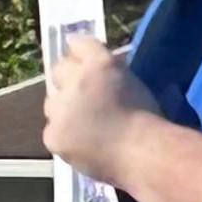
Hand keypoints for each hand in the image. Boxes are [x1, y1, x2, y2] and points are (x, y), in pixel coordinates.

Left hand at [44, 29, 157, 181]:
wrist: (143, 156)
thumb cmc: (148, 120)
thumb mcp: (134, 83)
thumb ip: (112, 72)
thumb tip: (98, 72)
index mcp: (100, 63)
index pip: (79, 44)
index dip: (82, 54)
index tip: (88, 63)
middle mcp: (74, 81)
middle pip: (59, 70)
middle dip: (69, 80)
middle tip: (86, 97)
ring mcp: (60, 110)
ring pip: (52, 103)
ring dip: (65, 109)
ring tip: (86, 125)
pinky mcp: (53, 135)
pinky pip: (53, 130)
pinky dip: (65, 135)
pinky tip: (84, 143)